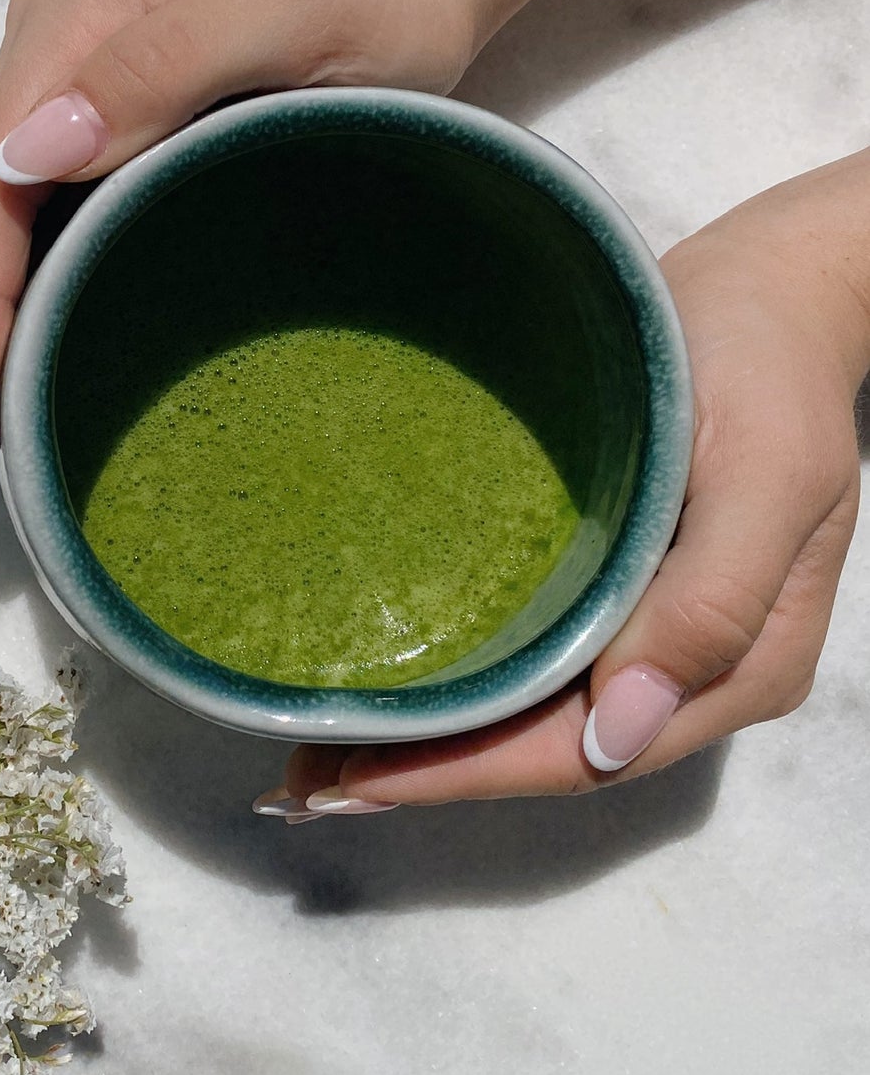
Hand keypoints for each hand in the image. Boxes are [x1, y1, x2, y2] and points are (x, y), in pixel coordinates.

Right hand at [0, 0, 491, 486]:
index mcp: (73, 21)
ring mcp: (82, 95)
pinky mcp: (119, 131)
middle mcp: (56, 56)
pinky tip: (26, 360)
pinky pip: (57, 221)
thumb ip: (162, 67)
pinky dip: (35, 295)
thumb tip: (31, 160)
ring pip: (12, 222)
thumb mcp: (286, 11)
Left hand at [262, 154, 869, 818]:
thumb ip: (711, 605)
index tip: (357, 781)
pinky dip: (458, 681)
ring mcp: (651, 629)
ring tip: (316, 750)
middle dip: (426, 774)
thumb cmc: (770, 367)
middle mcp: (691, 669)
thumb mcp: (765, 473)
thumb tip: (621, 732)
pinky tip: (387, 681)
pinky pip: (532, 658)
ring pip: (532, 717)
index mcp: (740, 663)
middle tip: (298, 780)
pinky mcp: (616, 585)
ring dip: (430, 742)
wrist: (776, 293)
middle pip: (548, 753)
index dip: (468, 777)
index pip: (586, 755)